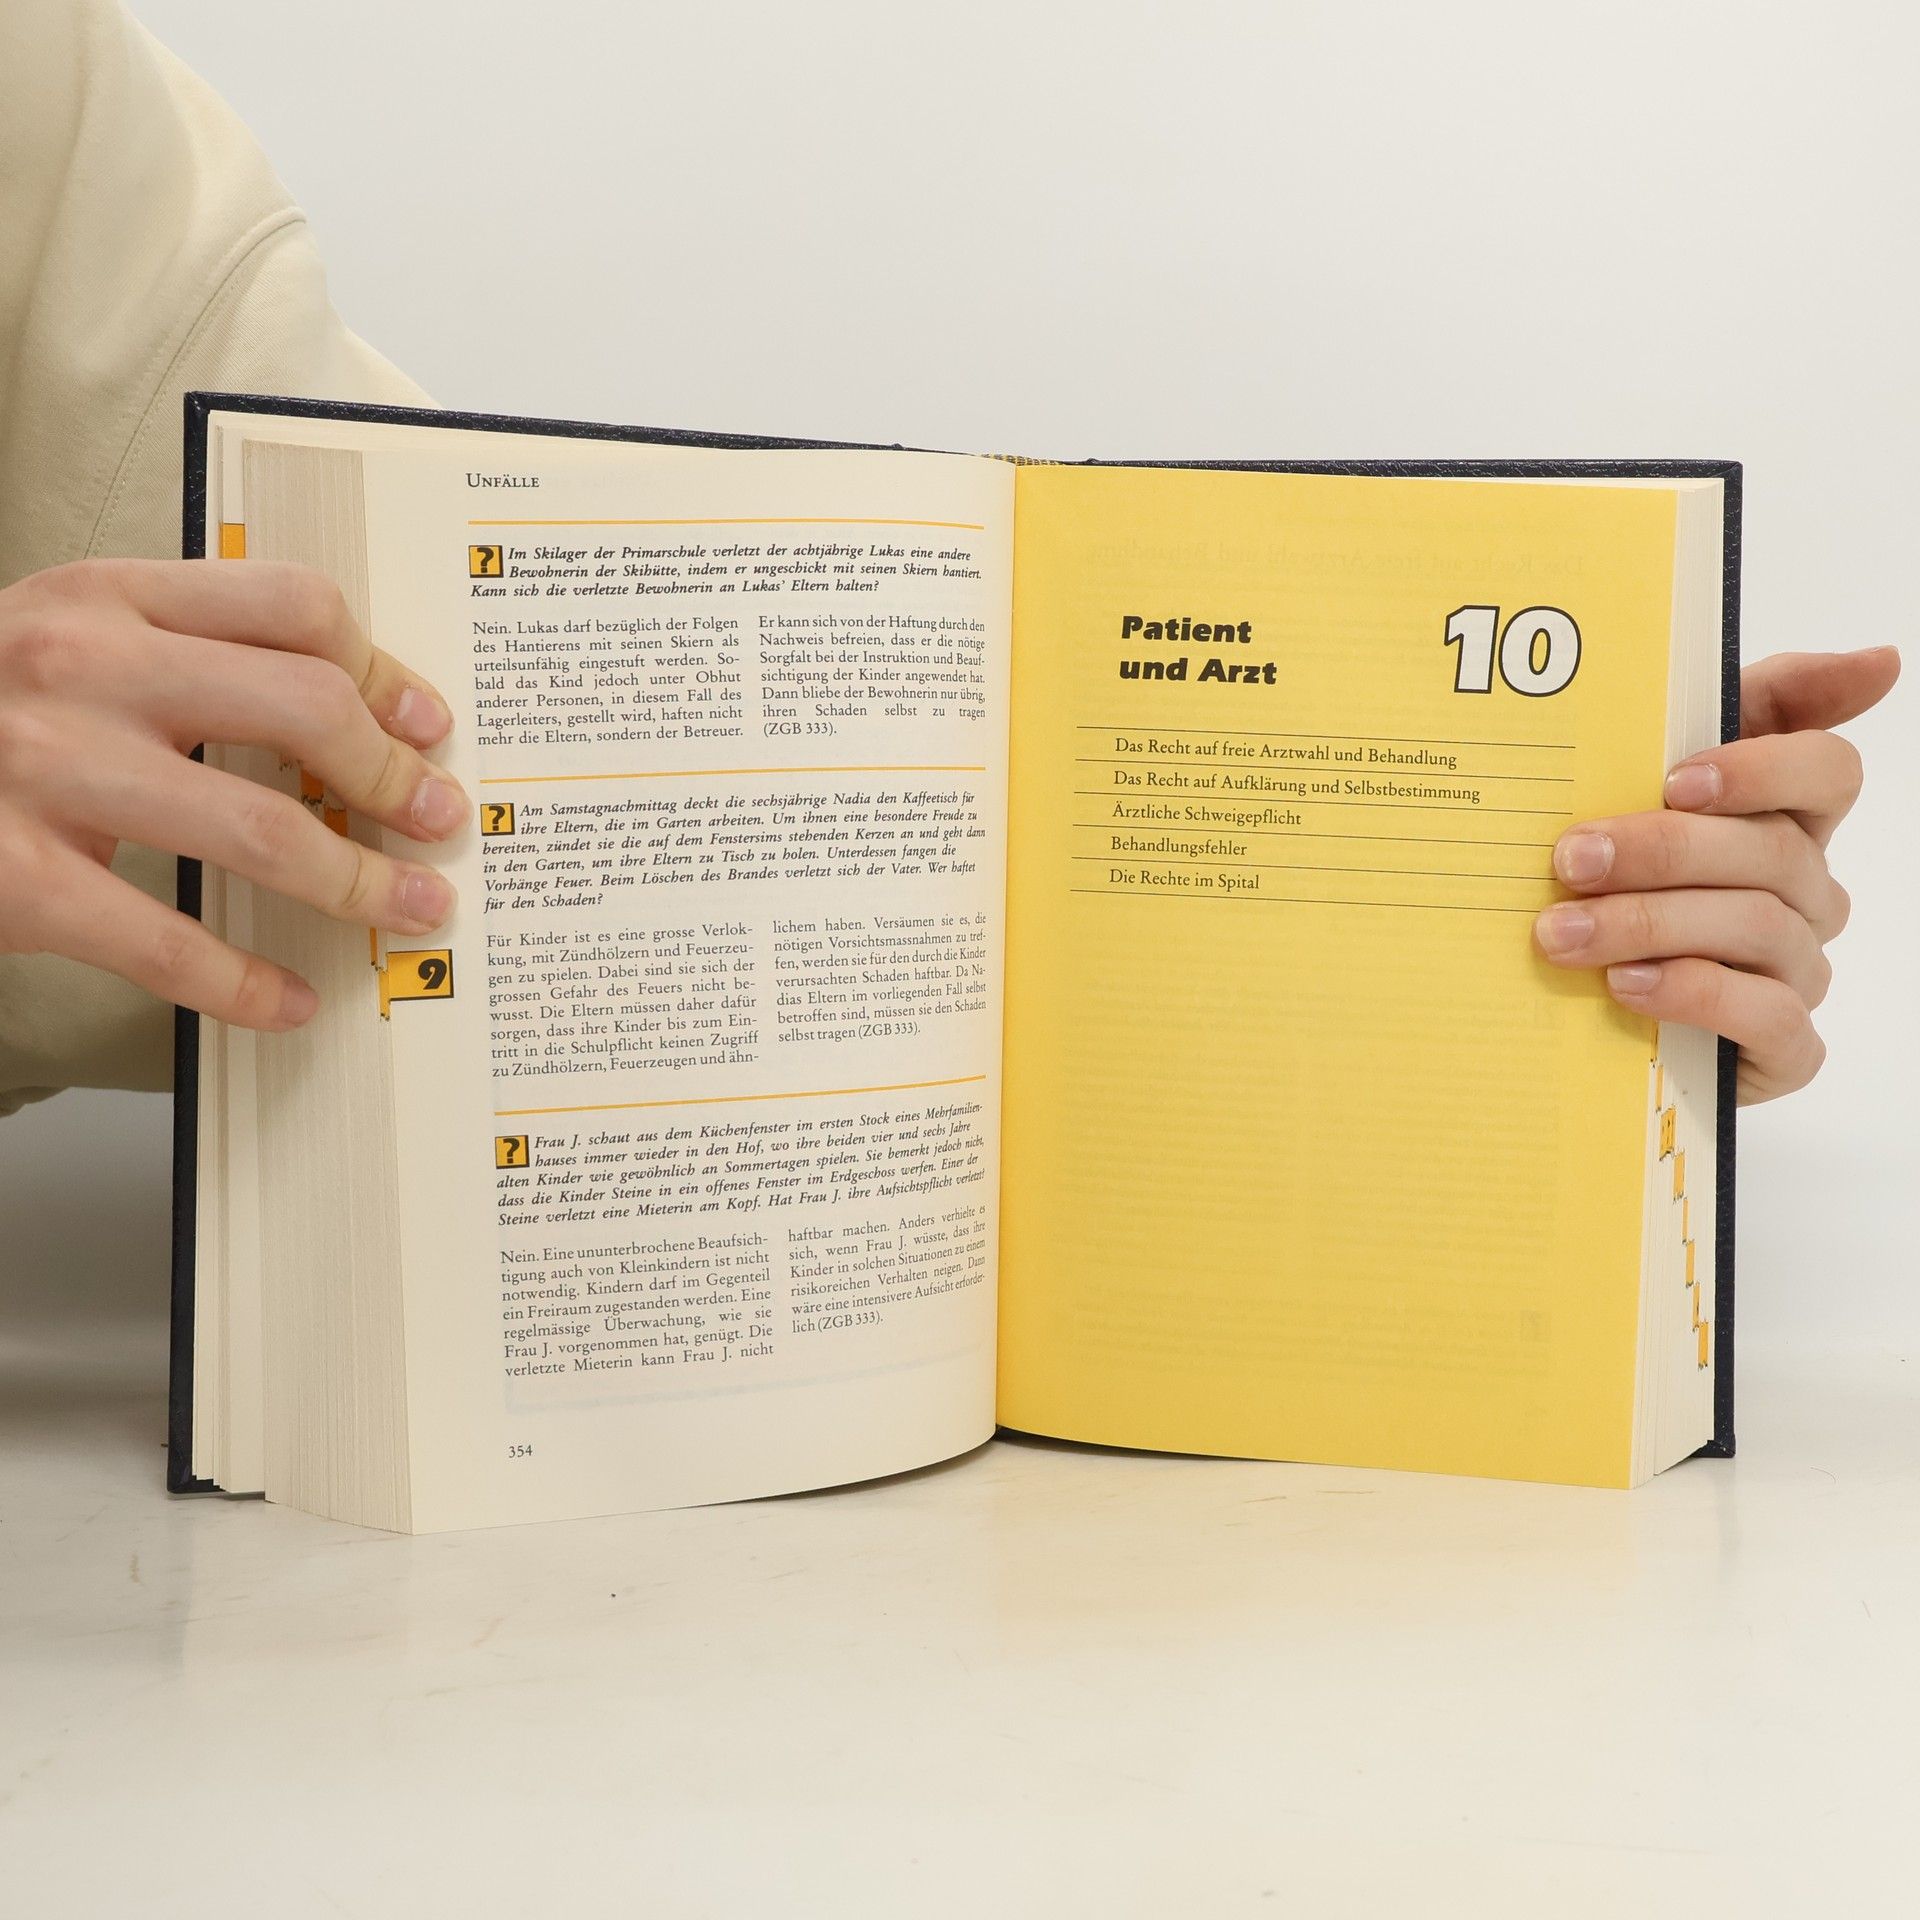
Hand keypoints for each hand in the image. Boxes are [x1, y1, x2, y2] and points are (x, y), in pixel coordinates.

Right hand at [0, 558, 469, 1029]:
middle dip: (392, 776)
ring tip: (411, 908)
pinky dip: (244, 983)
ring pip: (259, 828)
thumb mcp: (70, 644)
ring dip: (358, 881)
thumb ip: (188, 652)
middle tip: (437, 821)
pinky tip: (286, 1002)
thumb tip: (356, 715)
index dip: (383, 671)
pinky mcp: (15, 879)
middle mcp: (79, 668)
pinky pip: (165, 942)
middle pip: (302, 707)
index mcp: (105, 596)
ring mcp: (42, 771)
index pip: (292, 606)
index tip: (427, 726)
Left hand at [1533, 646, 1899, 1103]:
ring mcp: (1801, 970)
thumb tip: (1882, 659)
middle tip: (1570, 859)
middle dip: (1660, 850)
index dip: (1761, 768)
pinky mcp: (1785, 1049)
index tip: (1676, 777)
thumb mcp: (1641, 795)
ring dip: (1647, 923)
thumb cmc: (1617, 890)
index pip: (1827, 772)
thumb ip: (1737, 713)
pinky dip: (1691, 993)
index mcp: (1785, 823)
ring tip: (1561, 933)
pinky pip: (1765, 1015)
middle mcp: (1808, 893)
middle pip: (1769, 851)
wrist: (1582, 1023)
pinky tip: (1625, 986)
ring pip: (1755, 927)